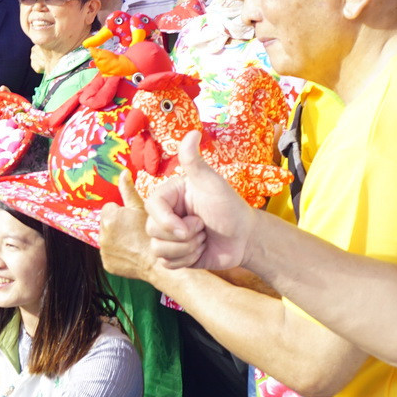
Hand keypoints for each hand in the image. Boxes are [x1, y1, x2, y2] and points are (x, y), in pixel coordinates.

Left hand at [99, 173, 160, 281]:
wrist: (160, 261)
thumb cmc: (156, 232)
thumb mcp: (143, 208)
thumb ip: (129, 190)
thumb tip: (123, 173)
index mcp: (109, 218)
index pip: (110, 209)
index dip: (123, 213)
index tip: (133, 219)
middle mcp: (102, 234)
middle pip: (108, 224)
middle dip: (118, 226)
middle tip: (134, 231)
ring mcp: (104, 251)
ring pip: (108, 239)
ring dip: (117, 239)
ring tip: (134, 242)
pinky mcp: (107, 264)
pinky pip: (110, 256)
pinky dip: (118, 254)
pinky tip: (131, 253)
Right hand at [142, 131, 256, 269]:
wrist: (245, 237)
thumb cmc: (230, 207)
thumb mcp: (211, 183)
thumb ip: (194, 161)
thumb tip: (191, 132)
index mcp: (167, 196)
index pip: (151, 208)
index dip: (168, 221)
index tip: (191, 225)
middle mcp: (164, 215)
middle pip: (152, 231)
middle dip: (183, 236)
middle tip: (203, 227)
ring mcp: (168, 236)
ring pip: (158, 250)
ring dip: (187, 249)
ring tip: (203, 238)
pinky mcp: (174, 255)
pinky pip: (167, 264)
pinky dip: (187, 260)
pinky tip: (200, 251)